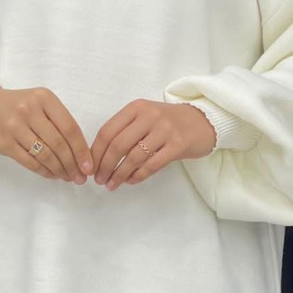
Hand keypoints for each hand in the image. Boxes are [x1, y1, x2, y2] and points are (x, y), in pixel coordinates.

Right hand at [0, 85, 94, 183]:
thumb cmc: (15, 106)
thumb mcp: (38, 103)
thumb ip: (57, 121)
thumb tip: (80, 152)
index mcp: (45, 98)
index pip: (70, 128)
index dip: (82, 150)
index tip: (89, 166)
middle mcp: (30, 110)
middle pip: (59, 143)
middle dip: (73, 164)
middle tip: (80, 178)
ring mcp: (15, 126)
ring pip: (45, 154)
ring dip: (59, 170)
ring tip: (67, 177)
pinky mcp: (4, 142)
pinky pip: (30, 161)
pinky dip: (44, 171)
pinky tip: (51, 175)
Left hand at [88, 100, 216, 190]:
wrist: (203, 121)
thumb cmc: (168, 121)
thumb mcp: (145, 116)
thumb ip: (125, 130)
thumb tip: (100, 156)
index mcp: (136, 108)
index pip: (108, 131)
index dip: (96, 152)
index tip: (90, 167)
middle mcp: (149, 116)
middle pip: (118, 145)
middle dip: (105, 166)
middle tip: (99, 180)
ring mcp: (165, 130)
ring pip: (134, 157)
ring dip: (119, 174)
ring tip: (112, 184)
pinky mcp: (178, 145)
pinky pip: (152, 165)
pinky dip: (138, 176)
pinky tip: (130, 181)